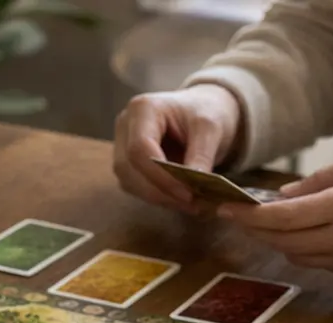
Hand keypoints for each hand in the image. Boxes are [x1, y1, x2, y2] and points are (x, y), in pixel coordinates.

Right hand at [114, 84, 242, 208]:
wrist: (202, 111)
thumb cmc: (206, 111)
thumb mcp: (210, 128)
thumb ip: (201, 156)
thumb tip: (193, 188)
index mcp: (143, 108)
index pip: (139, 149)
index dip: (160, 176)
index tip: (187, 193)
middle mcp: (125, 126)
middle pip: (129, 168)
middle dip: (159, 191)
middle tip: (190, 203)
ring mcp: (122, 146)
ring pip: (129, 182)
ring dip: (157, 197)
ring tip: (188, 203)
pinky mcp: (127, 164)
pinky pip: (135, 187)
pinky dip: (157, 197)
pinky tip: (178, 198)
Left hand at [219, 149, 332, 279]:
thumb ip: (320, 180)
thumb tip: (281, 197)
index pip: (282, 217)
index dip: (249, 216)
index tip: (226, 208)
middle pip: (281, 240)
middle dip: (255, 230)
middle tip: (238, 217)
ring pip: (295, 255)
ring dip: (277, 241)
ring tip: (269, 224)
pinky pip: (316, 263)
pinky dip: (303, 249)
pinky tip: (303, 235)